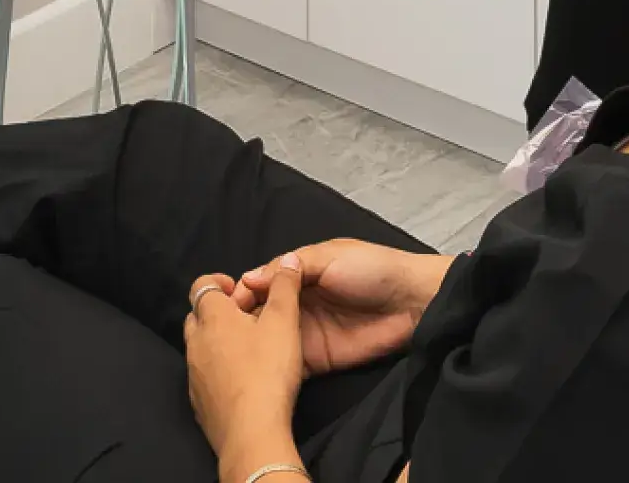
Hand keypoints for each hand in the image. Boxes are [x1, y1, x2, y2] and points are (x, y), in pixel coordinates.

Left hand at [185, 264, 304, 464]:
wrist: (251, 432)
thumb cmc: (268, 369)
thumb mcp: (284, 320)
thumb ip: (286, 286)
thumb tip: (288, 259)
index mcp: (213, 318)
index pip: (201, 286)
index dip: (219, 281)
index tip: (241, 288)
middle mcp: (196, 344)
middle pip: (197, 316)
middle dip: (219, 310)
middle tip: (248, 316)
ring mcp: (194, 376)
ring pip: (199, 347)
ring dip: (218, 340)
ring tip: (249, 347)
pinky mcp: (199, 402)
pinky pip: (204, 375)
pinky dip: (218, 369)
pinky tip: (242, 378)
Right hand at [234, 239, 452, 375]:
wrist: (410, 303)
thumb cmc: (373, 269)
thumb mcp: (333, 256)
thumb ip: (294, 267)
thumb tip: (249, 277)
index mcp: (301, 274)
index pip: (262, 283)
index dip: (244, 293)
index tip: (223, 305)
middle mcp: (298, 303)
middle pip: (260, 313)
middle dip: (240, 321)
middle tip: (218, 333)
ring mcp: (304, 333)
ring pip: (267, 339)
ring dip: (249, 345)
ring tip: (224, 354)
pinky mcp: (313, 360)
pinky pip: (284, 364)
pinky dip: (267, 367)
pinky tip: (246, 372)